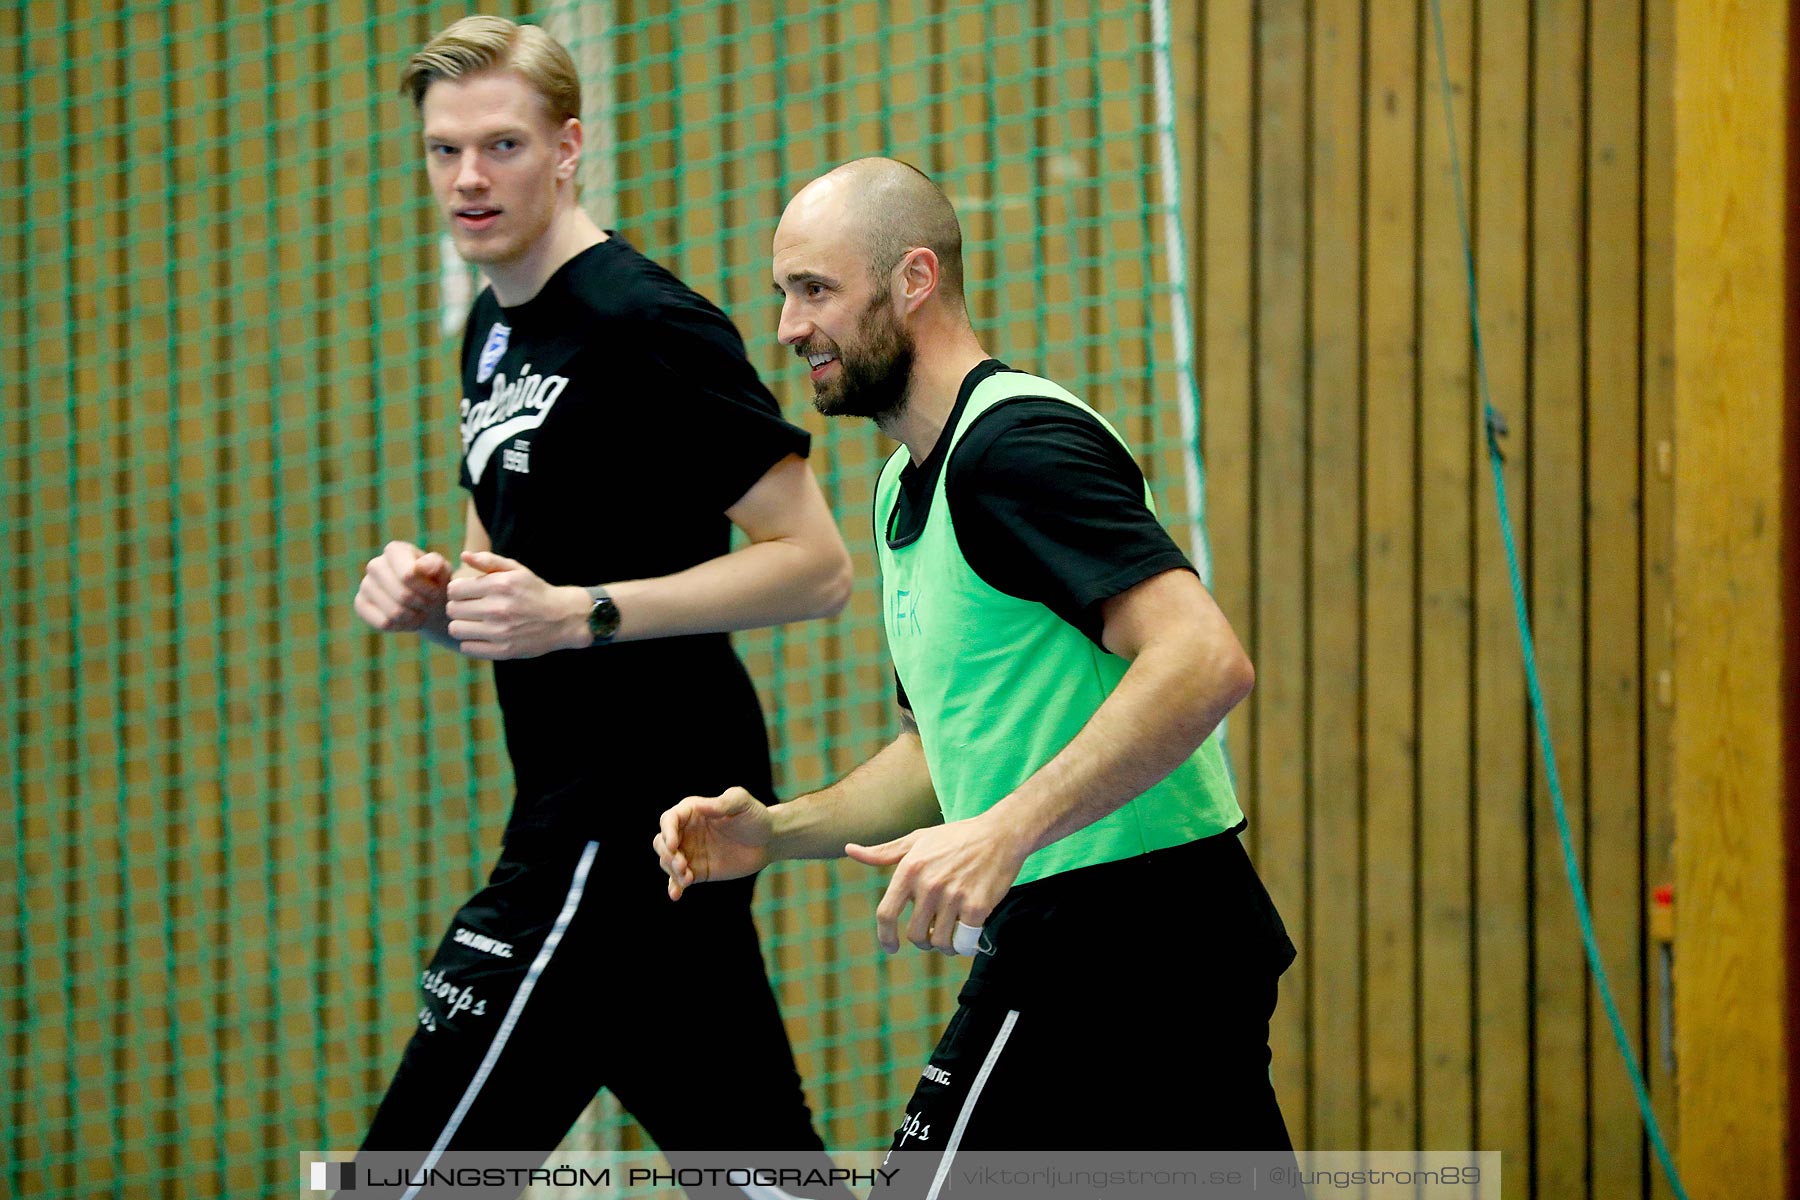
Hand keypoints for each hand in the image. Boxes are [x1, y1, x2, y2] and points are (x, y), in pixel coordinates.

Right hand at [354, 541, 452, 632]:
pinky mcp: (360, 604)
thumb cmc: (435, 582)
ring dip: (414, 617)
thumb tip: (420, 566)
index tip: (435, 592)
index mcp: (394, 550)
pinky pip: (383, 623)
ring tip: (420, 611)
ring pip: (394, 612)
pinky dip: (400, 626)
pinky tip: (407, 619)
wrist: (426, 603)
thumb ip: (436, 565)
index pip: (409, 576)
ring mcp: (365, 584)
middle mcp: (375, 564)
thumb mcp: (443, 571)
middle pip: (403, 596)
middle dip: (422, 605)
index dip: (427, 590)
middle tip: (428, 604)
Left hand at [445, 550, 588, 659]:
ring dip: (462, 626)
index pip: (454, 589)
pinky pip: (467, 648)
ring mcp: (500, 632)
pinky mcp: (503, 651)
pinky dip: (471, 642)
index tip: (467, 594)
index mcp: (500, 585)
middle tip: (471, 609)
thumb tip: (463, 555)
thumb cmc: (535, 592)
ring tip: (474, 623)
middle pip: (453, 609)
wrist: (563, 618)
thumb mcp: (516, 570)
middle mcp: (498, 608)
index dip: (457, 591)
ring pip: (456, 629)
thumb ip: (489, 561)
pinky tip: (482, 636)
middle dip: (458, 607)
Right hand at [655, 787, 776, 900]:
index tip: (673, 845)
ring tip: (688, 878)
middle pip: (661, 842)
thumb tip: (700, 807)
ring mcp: (690, 852)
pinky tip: (676, 895)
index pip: (669, 820)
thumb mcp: (742, 803)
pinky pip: (679, 880)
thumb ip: (722, 803)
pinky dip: (674, 887)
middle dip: (667, 854)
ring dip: (672, 871)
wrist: (768, 841)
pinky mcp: (697, 871)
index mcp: (692, 811)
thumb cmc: (755, 816)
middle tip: (682, 864)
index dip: (667, 832)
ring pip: (667, 862)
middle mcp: (686, 832)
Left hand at [846, 813, 1031, 954]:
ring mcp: (953, 896)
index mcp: (910, 869)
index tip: (890, 947)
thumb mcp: (918, 839)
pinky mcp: (977, 907)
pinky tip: (968, 937)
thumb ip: (883, 852)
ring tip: (953, 934)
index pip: (886, 913)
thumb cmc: (956, 837)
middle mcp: (929, 884)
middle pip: (915, 935)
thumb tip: (850, 849)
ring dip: (945, 945)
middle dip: (923, 940)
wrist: (1001, 834)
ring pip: (940, 942)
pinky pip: (964, 942)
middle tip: (934, 932)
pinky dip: (965, 945)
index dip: (885, 936)